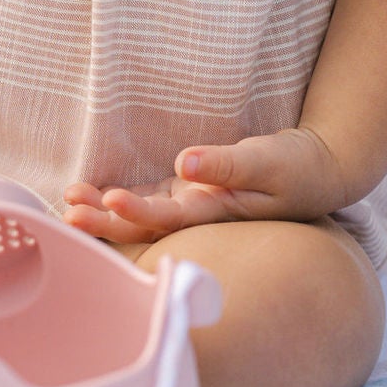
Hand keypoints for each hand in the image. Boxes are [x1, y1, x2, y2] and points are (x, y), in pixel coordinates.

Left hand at [64, 127, 351, 245]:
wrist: (318, 173)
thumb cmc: (297, 168)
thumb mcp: (269, 160)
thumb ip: (227, 163)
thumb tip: (185, 164)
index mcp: (217, 213)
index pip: (171, 219)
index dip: (138, 214)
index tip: (108, 202)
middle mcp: (199, 218)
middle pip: (146, 226)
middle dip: (105, 222)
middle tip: (68, 216)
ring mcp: (192, 208)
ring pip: (141, 217)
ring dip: (104, 212)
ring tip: (69, 202)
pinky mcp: (189, 194)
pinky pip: (149, 202)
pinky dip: (118, 201)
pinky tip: (88, 196)